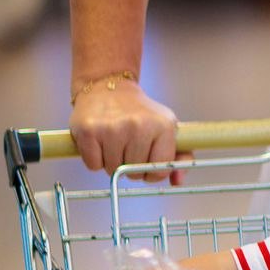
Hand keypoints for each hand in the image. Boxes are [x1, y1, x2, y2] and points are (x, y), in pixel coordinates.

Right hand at [71, 81, 188, 183]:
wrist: (110, 88)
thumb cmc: (141, 114)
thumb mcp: (168, 129)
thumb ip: (181, 156)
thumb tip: (178, 181)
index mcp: (164, 126)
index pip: (159, 170)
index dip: (152, 173)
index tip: (147, 164)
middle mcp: (139, 126)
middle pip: (134, 173)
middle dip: (130, 168)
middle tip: (128, 150)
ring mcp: (112, 128)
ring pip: (112, 171)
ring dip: (112, 164)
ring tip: (115, 144)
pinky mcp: (88, 131)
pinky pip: (93, 165)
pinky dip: (95, 160)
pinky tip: (101, 142)